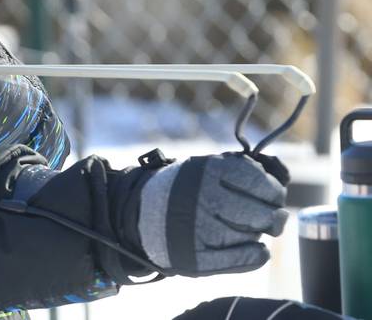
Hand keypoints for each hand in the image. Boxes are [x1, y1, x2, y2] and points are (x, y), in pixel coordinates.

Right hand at [137, 152, 287, 276]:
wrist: (144, 213)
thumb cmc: (188, 188)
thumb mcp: (210, 167)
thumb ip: (247, 168)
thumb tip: (282, 174)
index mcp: (209, 171)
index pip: (260, 182)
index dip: (273, 190)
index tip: (272, 194)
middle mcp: (205, 199)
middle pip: (262, 214)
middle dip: (270, 215)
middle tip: (266, 215)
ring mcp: (201, 230)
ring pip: (253, 236)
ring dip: (255, 232)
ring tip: (241, 226)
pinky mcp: (198, 258)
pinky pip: (244, 260)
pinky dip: (256, 255)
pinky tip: (254, 248)